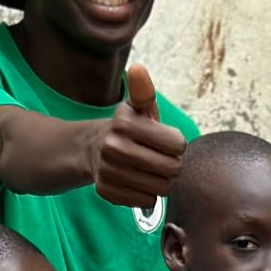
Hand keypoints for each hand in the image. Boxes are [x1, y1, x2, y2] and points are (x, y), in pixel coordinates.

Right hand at [89, 63, 187, 210]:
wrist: (92, 149)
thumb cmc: (127, 129)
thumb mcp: (136, 108)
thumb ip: (144, 92)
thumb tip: (138, 69)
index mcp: (125, 123)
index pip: (178, 145)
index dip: (176, 144)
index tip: (164, 141)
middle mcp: (114, 146)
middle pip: (173, 169)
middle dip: (171, 165)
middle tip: (158, 158)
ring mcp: (110, 171)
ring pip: (162, 188)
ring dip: (160, 181)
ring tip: (147, 169)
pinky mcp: (108, 191)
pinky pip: (147, 201)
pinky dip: (146, 194)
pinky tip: (136, 181)